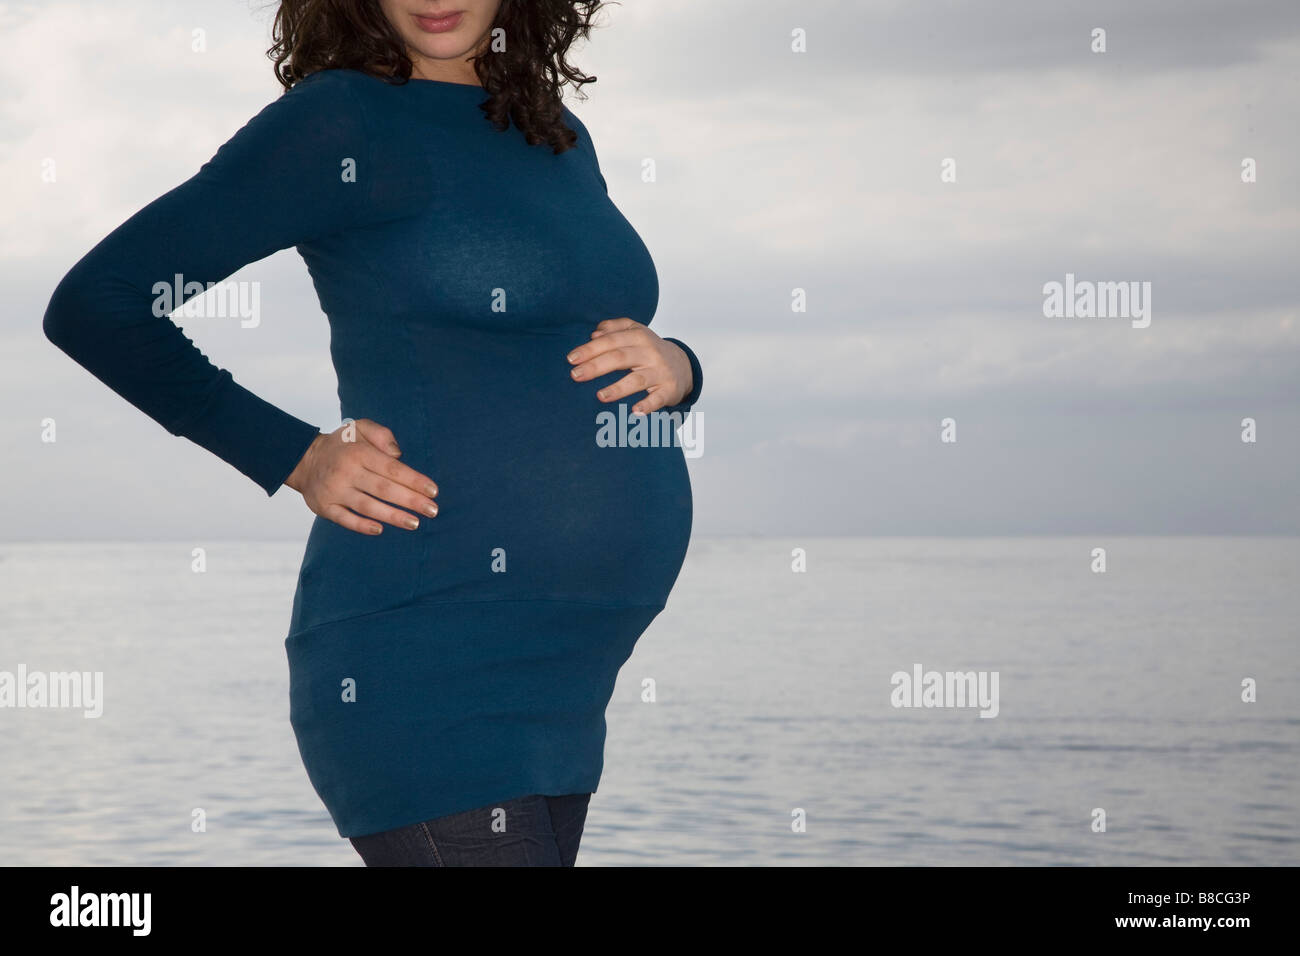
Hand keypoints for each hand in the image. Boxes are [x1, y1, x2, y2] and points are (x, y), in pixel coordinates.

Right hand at [284, 419, 438, 534]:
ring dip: (392, 516)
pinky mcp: (324, 507)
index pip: (391, 468)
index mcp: (358, 453)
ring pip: (367, 506)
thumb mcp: (358, 428)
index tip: (433, 491)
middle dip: (410, 501)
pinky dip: (361, 526)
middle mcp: (346, 472)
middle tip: (432, 511)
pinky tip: (380, 530)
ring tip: (414, 523)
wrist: (303, 460)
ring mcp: (334, 491)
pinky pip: (344, 519)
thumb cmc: (341, 446)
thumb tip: (398, 454)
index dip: (414, 480)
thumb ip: (381, 434)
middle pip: (383, 489)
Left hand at [566, 318, 692, 413]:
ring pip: (637, 379)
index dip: (590, 349)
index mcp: (638, 336)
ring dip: (618, 388)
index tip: (571, 359)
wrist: (683, 366)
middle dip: (596, 366)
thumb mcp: (635, 331)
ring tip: (600, 396)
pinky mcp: (669, 390)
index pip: (611, 341)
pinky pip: (657, 399)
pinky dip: (647, 405)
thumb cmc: (649, 349)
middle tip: (575, 375)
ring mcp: (660, 372)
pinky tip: (634, 411)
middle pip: (620, 358)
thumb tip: (594, 333)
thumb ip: (614, 328)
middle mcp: (650, 353)